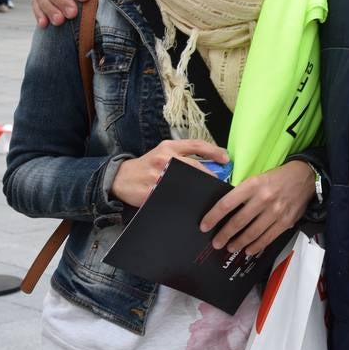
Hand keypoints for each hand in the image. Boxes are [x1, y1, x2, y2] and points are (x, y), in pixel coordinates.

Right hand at [110, 140, 225, 207]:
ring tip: (207, 194)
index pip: (196, 145)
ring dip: (200, 189)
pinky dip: (185, 200)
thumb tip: (209, 165)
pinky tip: (191, 204)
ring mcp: (159, 176)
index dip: (214, 151)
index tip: (226, 159)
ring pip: (187, 182)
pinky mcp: (153, 191)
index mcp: (169, 146)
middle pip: (196, 166)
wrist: (121, 178)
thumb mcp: (162, 152)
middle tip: (219, 183)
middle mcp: (165, 158)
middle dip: (211, 175)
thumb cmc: (146, 165)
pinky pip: (174, 197)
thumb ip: (182, 155)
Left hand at [199, 160, 313, 255]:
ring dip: (238, 243)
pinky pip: (267, 238)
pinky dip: (256, 246)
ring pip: (252, 233)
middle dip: (224, 235)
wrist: (304, 177)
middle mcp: (263, 199)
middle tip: (216, 243)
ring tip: (230, 247)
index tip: (204, 226)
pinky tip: (248, 250)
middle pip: (238, 221)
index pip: (227, 203)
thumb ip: (243, 194)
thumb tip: (226, 211)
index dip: (213, 217)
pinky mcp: (285, 222)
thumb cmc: (276, 178)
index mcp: (252, 185)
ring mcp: (275, 212)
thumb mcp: (257, 179)